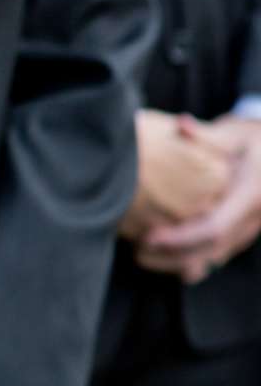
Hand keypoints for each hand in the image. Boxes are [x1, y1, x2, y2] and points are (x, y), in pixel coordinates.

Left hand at [134, 114, 260, 282]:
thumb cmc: (253, 139)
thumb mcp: (236, 134)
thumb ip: (208, 135)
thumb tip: (182, 124)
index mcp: (250, 195)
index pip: (214, 227)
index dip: (181, 237)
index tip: (149, 236)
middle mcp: (252, 218)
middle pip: (210, 249)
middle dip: (172, 255)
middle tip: (137, 250)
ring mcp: (249, 228)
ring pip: (214, 256)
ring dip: (177, 262)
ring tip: (142, 256)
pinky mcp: (242, 231)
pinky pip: (217, 253)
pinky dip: (191, 260)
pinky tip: (163, 260)